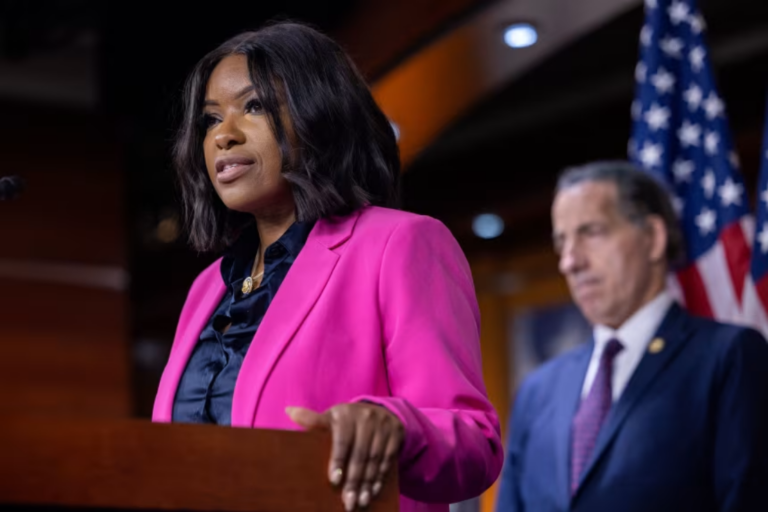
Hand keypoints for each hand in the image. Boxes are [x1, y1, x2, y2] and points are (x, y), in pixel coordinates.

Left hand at [286, 403, 403, 510]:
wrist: (378, 410)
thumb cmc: (346, 420)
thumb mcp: (331, 418)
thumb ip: (313, 420)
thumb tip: (289, 411)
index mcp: (345, 413)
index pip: (342, 440)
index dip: (338, 460)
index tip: (334, 481)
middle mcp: (366, 417)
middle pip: (360, 454)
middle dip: (354, 480)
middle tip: (348, 502)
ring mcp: (382, 424)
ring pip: (374, 459)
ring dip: (368, 483)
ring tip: (361, 501)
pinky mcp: (395, 432)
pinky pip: (388, 458)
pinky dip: (380, 476)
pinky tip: (373, 490)